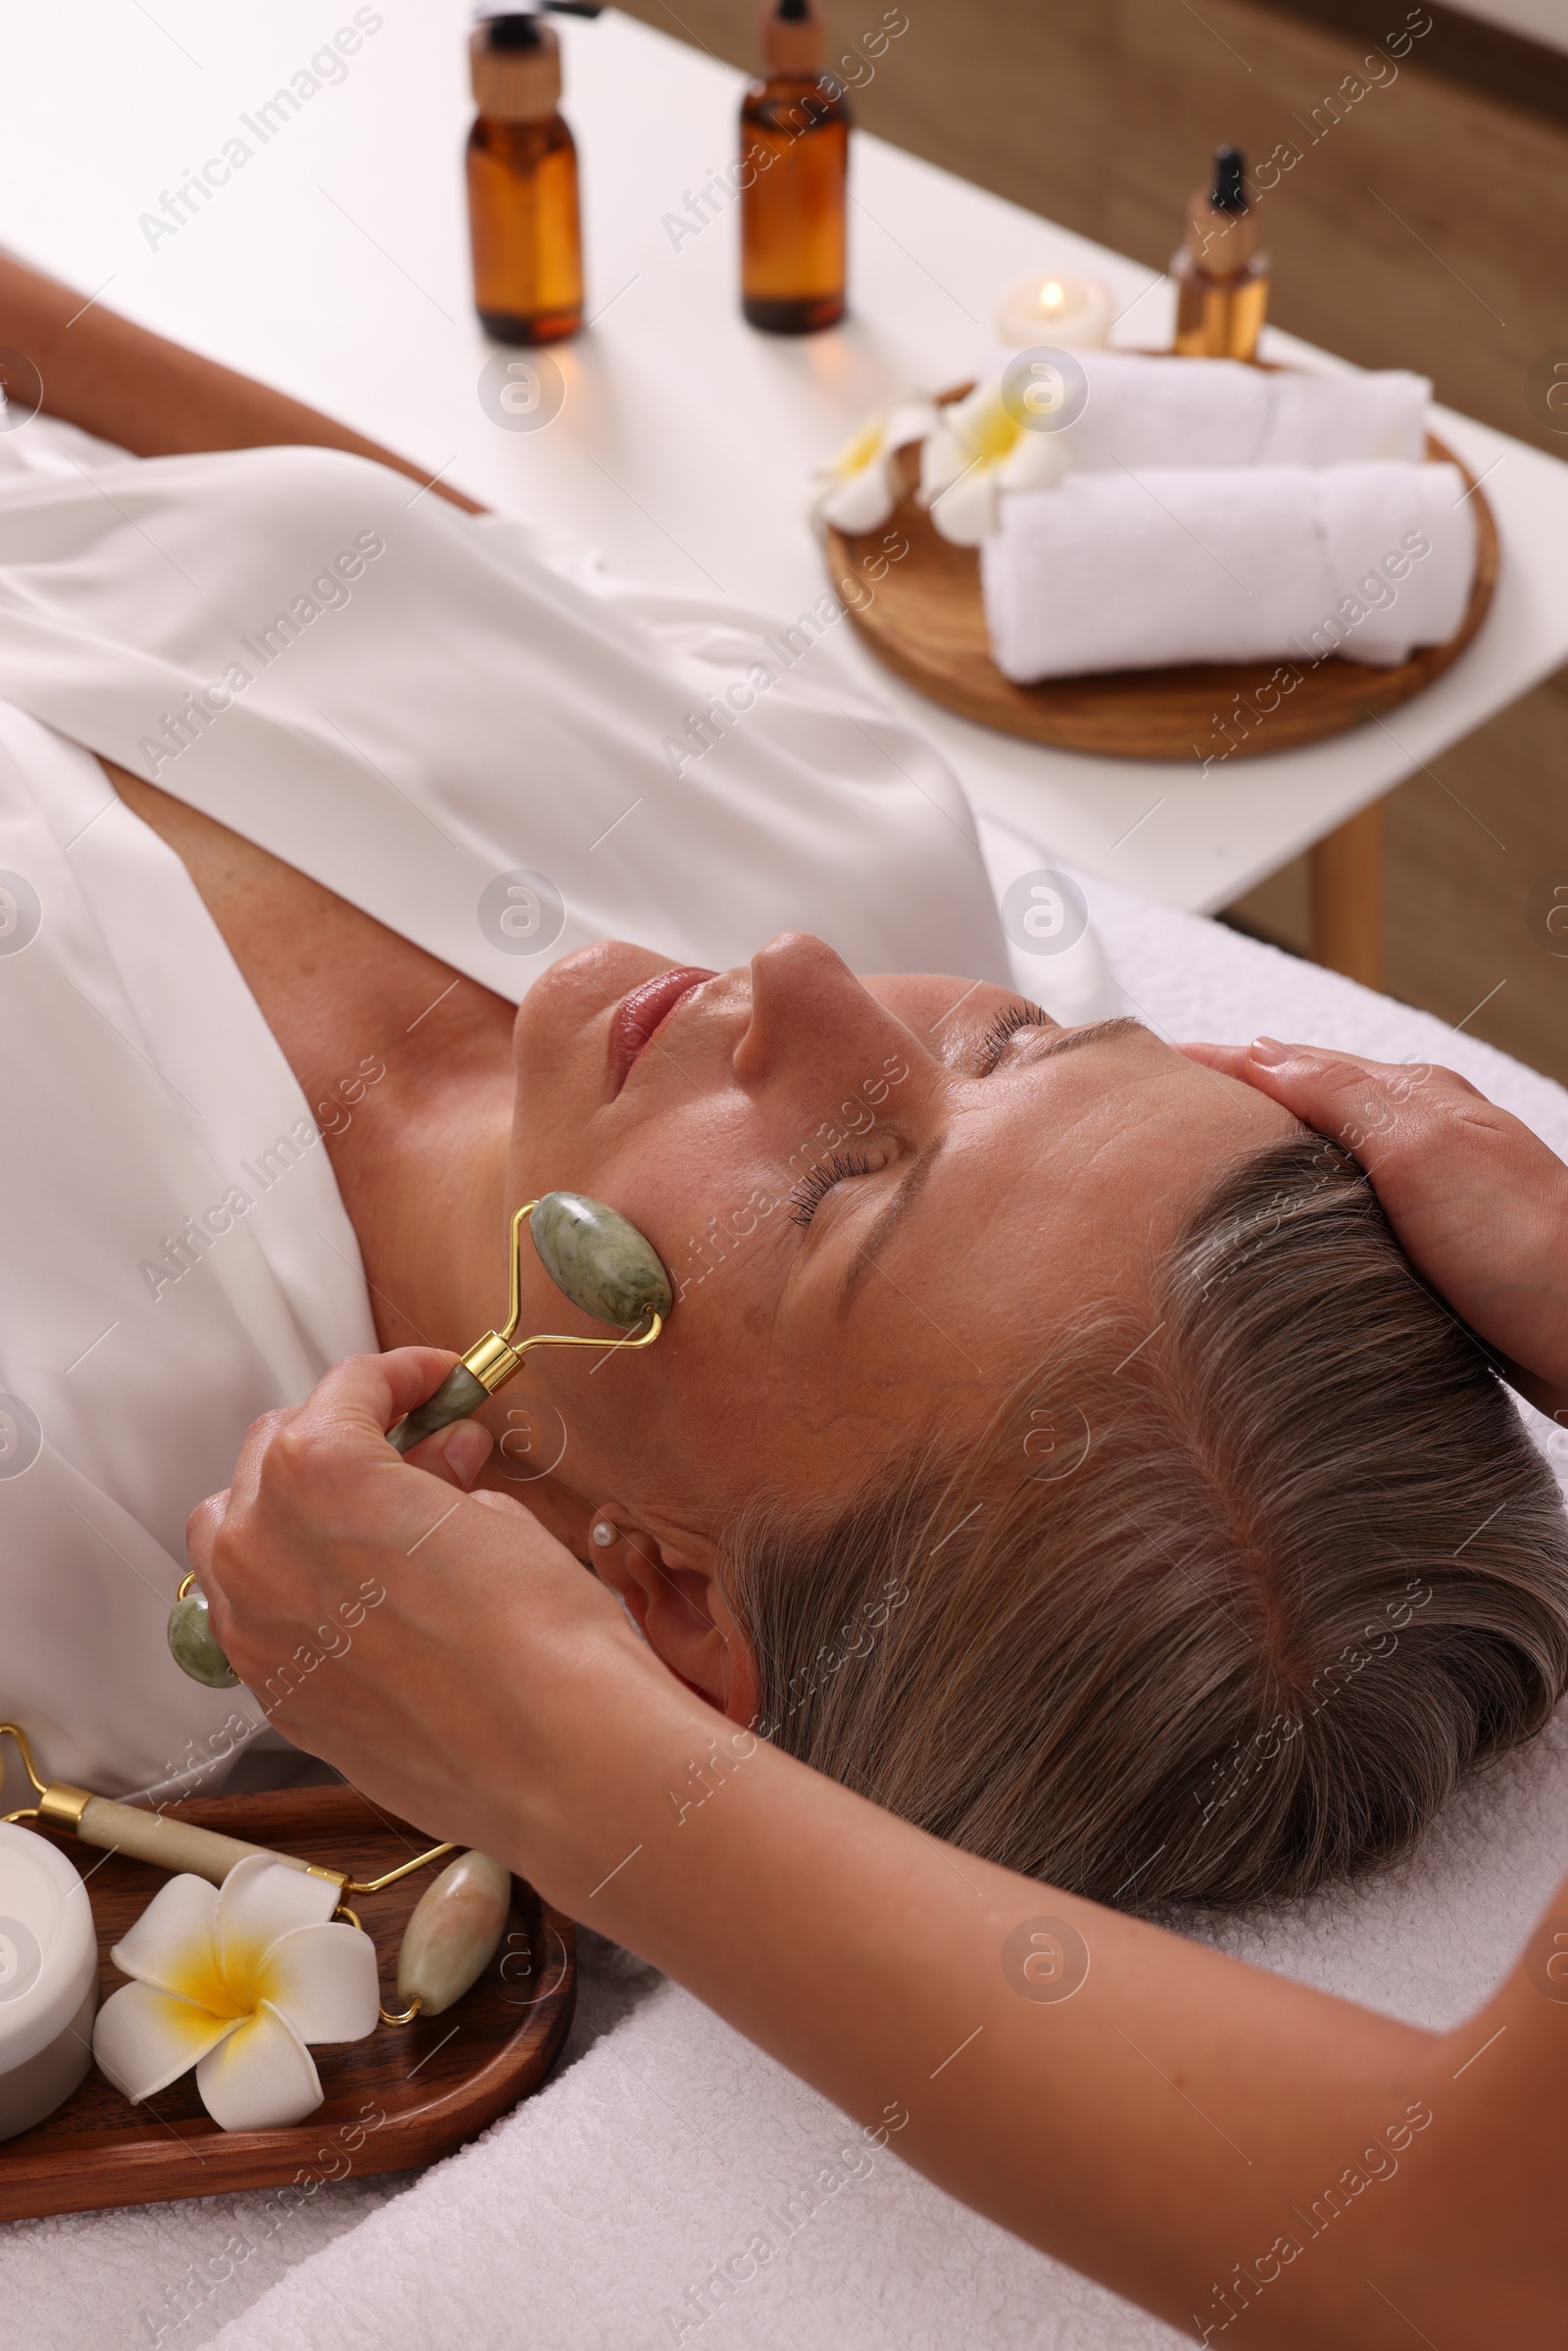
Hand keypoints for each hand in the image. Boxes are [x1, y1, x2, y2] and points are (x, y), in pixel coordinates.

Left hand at [186, 1347, 694, 1895]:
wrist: (557, 1757)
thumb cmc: (542, 1633)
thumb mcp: (499, 1519)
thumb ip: (442, 1485)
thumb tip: (440, 1469)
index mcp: (316, 1473)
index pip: (346, 1389)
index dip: (403, 1375)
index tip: (436, 1383)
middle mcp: (262, 1545)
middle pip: (276, 1453)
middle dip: (345, 1436)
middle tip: (419, 1447)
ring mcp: (257, 1628)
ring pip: (239, 1535)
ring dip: (295, 1510)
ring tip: (375, 1520)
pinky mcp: (276, 1695)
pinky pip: (255, 1614)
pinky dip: (294, 1587)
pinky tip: (362, 1594)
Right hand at [1183, 1038, 1567, 1420]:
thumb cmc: (1524, 1244)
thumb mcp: (1422, 1150)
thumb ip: (1341, 1096)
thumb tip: (1262, 1054)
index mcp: (1413, 1097)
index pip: (1293, 1062)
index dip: (1220, 1062)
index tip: (1150, 1063)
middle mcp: (1418, 1138)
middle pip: (1302, 1108)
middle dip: (1231, 1106)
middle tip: (1154, 1118)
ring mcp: (1424, 1197)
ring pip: (1319, 1166)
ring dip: (1259, 1163)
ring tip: (1192, 1174)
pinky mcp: (1427, 1255)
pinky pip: (1340, 1218)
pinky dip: (1292, 1215)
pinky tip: (1268, 1240)